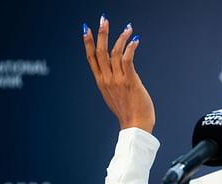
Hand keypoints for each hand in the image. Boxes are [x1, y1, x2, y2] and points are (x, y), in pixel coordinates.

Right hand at [82, 15, 154, 132]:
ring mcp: (117, 80)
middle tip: (103, 19)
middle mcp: (107, 80)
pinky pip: (128, 59)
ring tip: (127, 27)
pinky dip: (131, 47)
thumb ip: (114, 85)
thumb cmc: (130, 113)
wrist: (136, 126)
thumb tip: (119, 76)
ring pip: (114, 52)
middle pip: (100, 52)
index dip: (87, 43)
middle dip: (101, 33)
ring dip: (120, 37)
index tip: (86, 29)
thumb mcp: (115, 97)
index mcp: (102, 83)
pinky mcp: (130, 81)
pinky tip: (135, 40)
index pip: (91, 59)